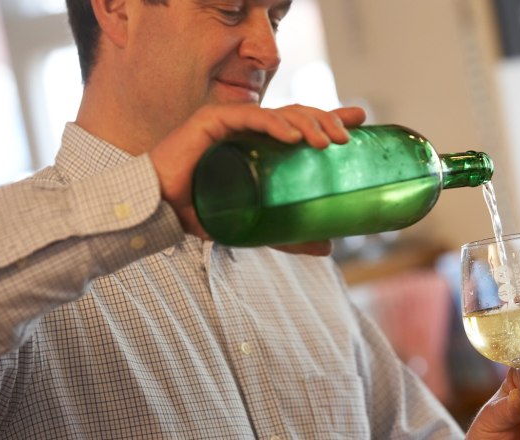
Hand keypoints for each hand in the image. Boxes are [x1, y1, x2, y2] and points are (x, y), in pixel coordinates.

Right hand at [148, 104, 365, 254]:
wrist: (160, 213)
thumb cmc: (203, 212)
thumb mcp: (255, 225)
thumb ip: (288, 234)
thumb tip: (328, 247)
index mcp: (260, 143)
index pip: (301, 123)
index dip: (330, 117)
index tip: (359, 119)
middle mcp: (248, 127)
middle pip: (296, 115)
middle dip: (325, 120)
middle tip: (347, 139)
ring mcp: (230, 121)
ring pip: (278, 113)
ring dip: (307, 123)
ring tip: (326, 143)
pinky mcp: (211, 121)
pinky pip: (249, 117)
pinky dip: (274, 124)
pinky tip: (293, 137)